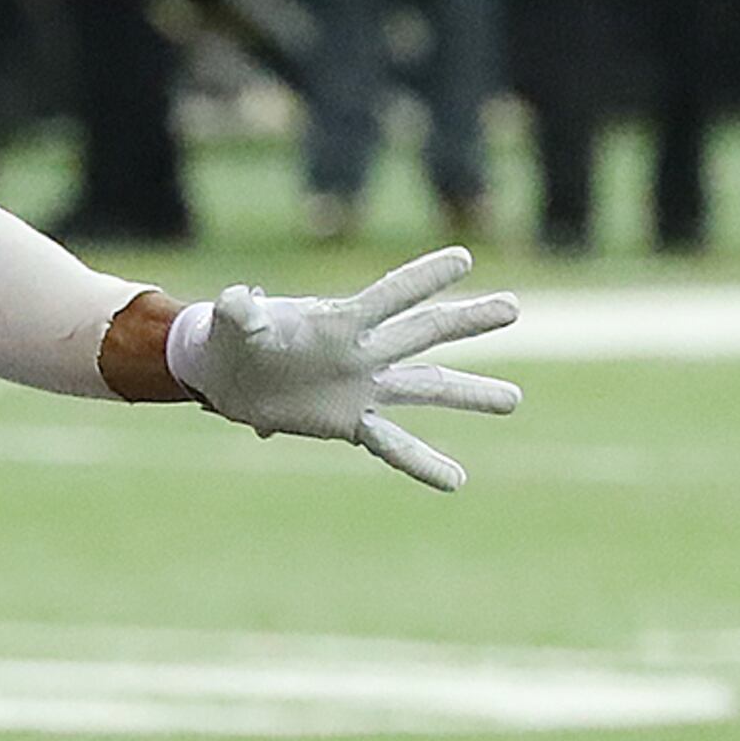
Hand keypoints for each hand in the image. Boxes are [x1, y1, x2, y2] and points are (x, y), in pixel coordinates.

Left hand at [164, 246, 520, 490]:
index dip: (422, 278)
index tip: (462, 258)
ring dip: (469, 395)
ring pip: (426, 388)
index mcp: (339, 319)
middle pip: (424, 332)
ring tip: (512, 401)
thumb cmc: (233, 337)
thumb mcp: (229, 323)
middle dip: (466, 320)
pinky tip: (456, 482)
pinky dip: (422, 463)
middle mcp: (362, 350)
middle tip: (512, 307)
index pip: (390, 296)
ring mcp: (363, 386)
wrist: (226, 373)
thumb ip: (238, 311)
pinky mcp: (351, 421)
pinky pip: (393, 444)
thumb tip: (234, 301)